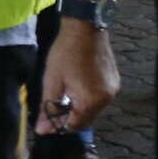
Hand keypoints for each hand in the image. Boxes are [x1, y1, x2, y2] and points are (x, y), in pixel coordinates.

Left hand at [33, 21, 119, 135]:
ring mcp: (113, 90)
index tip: (45, 124)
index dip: (59, 126)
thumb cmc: (65, 53)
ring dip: (77, 108)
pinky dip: (86, 99)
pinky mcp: (114, 82)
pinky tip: (75, 89)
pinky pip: (99, 98)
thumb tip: (43, 129)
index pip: (76, 125)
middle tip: (51, 112)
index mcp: (92, 100)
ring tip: (62, 98)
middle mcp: (107, 99)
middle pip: (86, 119)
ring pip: (93, 109)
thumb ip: (48, 107)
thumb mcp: (52, 80)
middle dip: (68, 118)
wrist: (85, 29)